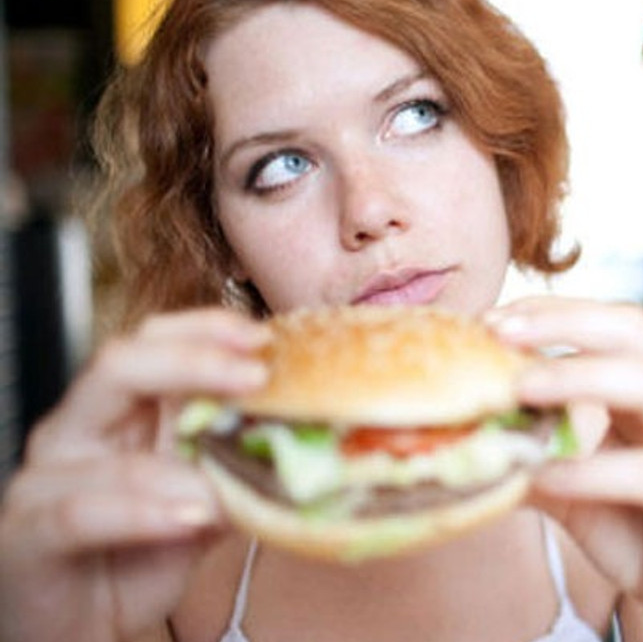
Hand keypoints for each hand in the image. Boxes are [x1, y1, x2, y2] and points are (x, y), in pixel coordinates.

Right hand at [0, 308, 268, 641]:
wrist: (85, 627)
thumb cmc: (140, 558)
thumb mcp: (208, 506)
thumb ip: (245, 471)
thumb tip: (314, 446)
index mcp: (123, 412)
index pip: (153, 340)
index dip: (204, 329)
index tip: (262, 336)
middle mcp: (79, 430)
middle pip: (120, 364)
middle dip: (192, 360)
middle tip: (254, 376)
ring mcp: (46, 477)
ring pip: (101, 438)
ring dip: (176, 462)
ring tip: (227, 485)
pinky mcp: (26, 532)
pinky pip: (80, 511)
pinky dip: (141, 512)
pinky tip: (188, 518)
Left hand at [486, 297, 642, 641]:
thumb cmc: (627, 528)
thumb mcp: (562, 481)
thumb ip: (522, 450)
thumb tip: (450, 431)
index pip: (609, 324)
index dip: (553, 312)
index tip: (490, 319)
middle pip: (634, 334)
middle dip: (566, 324)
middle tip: (502, 331)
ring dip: (580, 379)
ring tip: (520, 388)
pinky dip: (594, 470)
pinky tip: (547, 475)